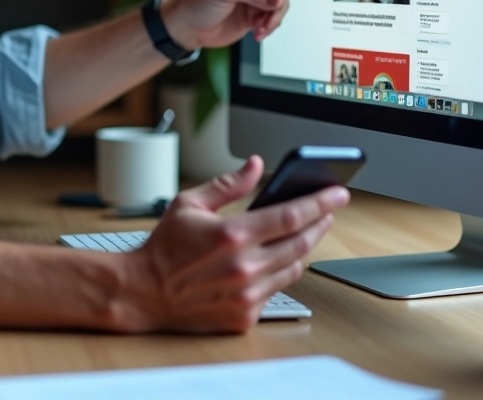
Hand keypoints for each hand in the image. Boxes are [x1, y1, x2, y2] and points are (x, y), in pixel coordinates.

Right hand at [114, 155, 348, 332]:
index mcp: (232, 235)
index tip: (338, 194)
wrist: (143, 293)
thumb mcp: (189, 204)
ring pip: (293, 268)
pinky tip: (271, 263)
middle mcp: (244, 267)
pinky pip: (276, 291)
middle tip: (327, 211)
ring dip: (300, 249)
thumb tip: (256, 166)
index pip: (291, 215)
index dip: (320, 202)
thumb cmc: (164, 248)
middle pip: (301, 242)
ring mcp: (247, 295)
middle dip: (320, 223)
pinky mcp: (245, 316)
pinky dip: (278, 274)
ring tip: (298, 234)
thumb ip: (228, 184)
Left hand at [161, 0, 316, 49]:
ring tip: (260, 28)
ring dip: (274, 17)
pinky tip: (258, 33)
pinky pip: (276, 17)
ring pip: (282, 2)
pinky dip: (270, 26)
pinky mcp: (257, 13)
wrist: (187, 28)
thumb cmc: (196, 2)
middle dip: (279, 1)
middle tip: (269, 16)